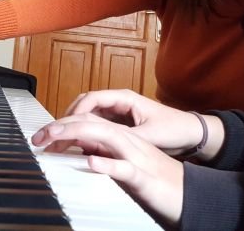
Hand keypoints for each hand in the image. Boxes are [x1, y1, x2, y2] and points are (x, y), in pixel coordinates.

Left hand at [32, 115, 183, 227]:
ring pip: (105, 137)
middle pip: (92, 123)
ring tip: (55, 137)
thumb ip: (106, 153)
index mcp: (122, 138)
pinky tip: (91, 161)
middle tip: (38, 136)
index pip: (88, 121)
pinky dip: (107, 163)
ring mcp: (136, 157)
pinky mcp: (144, 177)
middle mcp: (128, 142)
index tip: (41, 137)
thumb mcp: (124, 162)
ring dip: (78, 134)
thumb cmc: (156, 179)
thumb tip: (82, 149)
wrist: (188, 193)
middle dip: (62, 126)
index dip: (63, 125)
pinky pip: (124, 168)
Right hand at [58, 89, 204, 155]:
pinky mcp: (120, 124)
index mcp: (124, 98)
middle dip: (66, 118)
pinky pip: (96, 125)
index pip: (90, 99)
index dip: (73, 112)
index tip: (61, 125)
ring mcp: (118, 112)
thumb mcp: (148, 135)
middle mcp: (118, 102)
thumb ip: (123, 137)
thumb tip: (99, 143)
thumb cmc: (174, 129)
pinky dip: (84, 133)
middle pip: (84, 104)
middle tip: (52, 133)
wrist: (191, 134)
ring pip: (88, 114)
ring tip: (59, 140)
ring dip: (73, 125)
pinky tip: (77, 146)